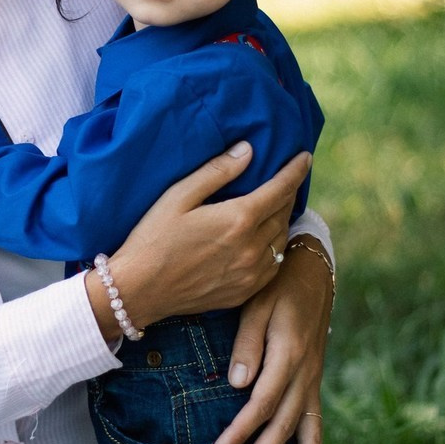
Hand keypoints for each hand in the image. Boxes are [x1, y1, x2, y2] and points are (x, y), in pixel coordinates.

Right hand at [100, 146, 309, 328]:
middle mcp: (252, 248)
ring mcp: (250, 274)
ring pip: (281, 240)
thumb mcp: (178, 196)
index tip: (305, 157)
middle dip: (287, 193)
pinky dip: (274, 248)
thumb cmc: (152, 238)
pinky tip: (264, 241)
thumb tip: (247, 151)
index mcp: (238, 219)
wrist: (138, 290)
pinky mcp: (244, 292)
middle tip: (286, 180)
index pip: (280, 189)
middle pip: (283, 213)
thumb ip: (216, 172)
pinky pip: (272, 266)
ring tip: (277, 208)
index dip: (295, 171)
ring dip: (282, 221)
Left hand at [210, 240, 333, 443]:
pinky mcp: (314, 382)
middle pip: (284, 426)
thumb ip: (247, 344)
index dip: (240, 432)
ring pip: (309, 434)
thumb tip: (237, 384)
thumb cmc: (275, 284)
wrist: (311, 269)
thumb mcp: (256, 304)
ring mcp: (313, 380)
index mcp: (289, 354)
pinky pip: (316, 426)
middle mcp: (306, 373)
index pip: (261, 405)